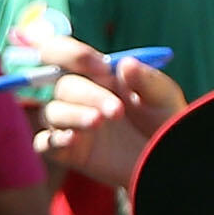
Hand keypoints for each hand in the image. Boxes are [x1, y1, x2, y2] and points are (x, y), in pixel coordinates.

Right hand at [30, 37, 185, 189]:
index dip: (71, 54)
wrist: (169, 162)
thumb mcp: (163, 97)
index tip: (101, 67)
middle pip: (62, 85)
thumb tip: (125, 63)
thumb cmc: (165, 122)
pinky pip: (45, 143)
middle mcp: (78, 96)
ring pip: (51, 112)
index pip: (62, 52)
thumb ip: (146, 79)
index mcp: (95, 74)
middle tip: (117, 111)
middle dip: (87, 94)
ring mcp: (70, 124)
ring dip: (73, 115)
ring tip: (98, 122)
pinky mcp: (67, 151)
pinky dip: (53, 140)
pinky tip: (73, 140)